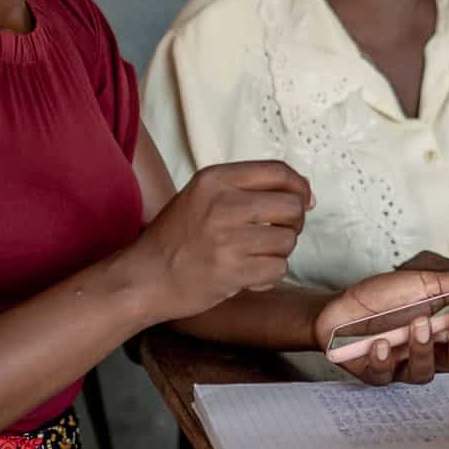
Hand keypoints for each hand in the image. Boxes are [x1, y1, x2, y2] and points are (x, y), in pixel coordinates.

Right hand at [123, 160, 311, 320]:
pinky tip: (249, 275)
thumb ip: (246, 189)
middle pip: (292, 205)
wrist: (144, 277)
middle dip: (294, 223)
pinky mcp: (232, 271)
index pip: (278, 171)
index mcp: (215, 179)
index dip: (300, 186)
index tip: (305, 201)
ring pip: (288, 240)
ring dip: (279, 253)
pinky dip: (269, 276)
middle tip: (277, 234)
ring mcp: (227, 238)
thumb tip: (305, 193)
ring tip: (254, 256)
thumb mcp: (202, 196)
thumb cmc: (177, 238)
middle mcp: (222, 204)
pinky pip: (278, 269)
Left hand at [316, 269, 448, 385]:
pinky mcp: (376, 374)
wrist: (338, 307)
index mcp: (445, 329)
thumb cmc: (382, 297)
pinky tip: (381, 343)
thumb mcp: (423, 281)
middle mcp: (430, 352)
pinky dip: (385, 358)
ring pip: (426, 372)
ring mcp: (404, 365)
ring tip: (417, 323)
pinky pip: (386, 374)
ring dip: (424, 347)